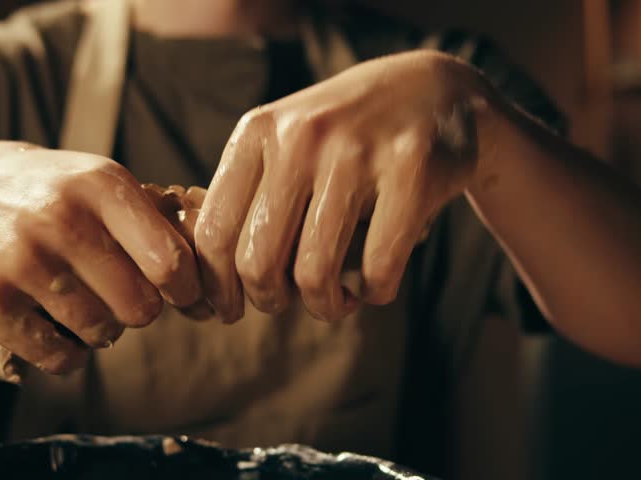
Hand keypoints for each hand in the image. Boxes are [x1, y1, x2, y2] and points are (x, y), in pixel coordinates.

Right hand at [0, 143, 200, 373]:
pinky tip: (57, 327)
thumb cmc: (47, 194)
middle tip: (120, 296)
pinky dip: (67, 354)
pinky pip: (58, 357)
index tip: (177, 293)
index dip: (184, 289)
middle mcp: (61, 218)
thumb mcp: (98, 183)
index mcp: (101, 184)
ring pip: (101, 333)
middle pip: (140, 307)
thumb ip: (153, 224)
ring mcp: (20, 260)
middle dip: (138, 310)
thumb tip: (212, 288)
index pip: (170, 261)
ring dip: (101, 330)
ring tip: (83, 304)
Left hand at [195, 51, 483, 321]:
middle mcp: (301, 136)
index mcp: (258, 132)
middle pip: (257, 263)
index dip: (218, 288)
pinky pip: (377, 268)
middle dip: (269, 301)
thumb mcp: (285, 143)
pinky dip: (374, 292)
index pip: (213, 233)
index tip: (231, 310)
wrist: (434, 89)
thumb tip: (212, 282)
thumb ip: (247, 196)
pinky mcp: (411, 171)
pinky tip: (374, 284)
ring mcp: (357, 152)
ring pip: (314, 273)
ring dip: (325, 306)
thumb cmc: (346, 137)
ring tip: (336, 300)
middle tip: (287, 303)